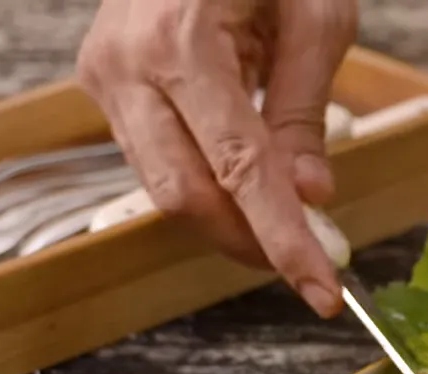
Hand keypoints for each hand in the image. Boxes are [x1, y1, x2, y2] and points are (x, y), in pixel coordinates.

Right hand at [76, 0, 357, 316]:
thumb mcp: (314, 18)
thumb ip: (305, 111)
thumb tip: (312, 195)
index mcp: (182, 41)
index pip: (240, 169)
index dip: (283, 239)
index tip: (321, 291)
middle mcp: (128, 64)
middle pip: (184, 196)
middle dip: (249, 242)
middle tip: (310, 264)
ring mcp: (106, 75)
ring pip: (163, 188)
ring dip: (228, 221)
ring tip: (286, 230)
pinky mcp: (107, 83)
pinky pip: (156, 159)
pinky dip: (207, 188)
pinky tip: (249, 191)